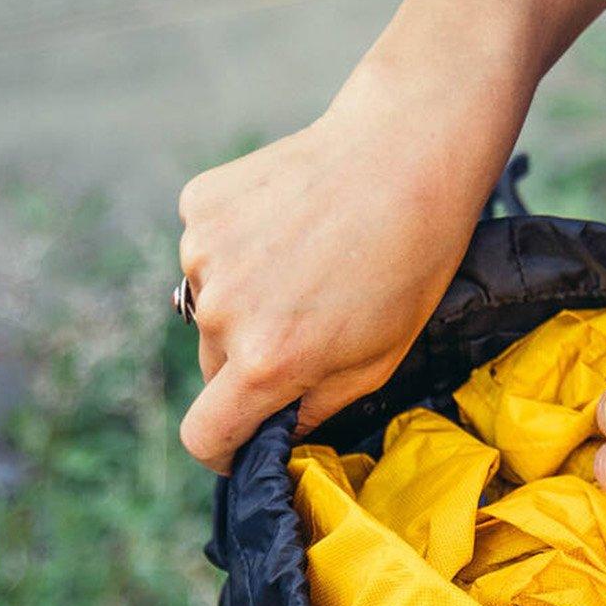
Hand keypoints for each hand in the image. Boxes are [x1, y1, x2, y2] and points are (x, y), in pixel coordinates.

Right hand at [173, 62, 519, 471]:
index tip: (238, 445)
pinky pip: (208, 250)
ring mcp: (202, 252)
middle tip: (310, 327)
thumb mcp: (376, 363)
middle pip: (213, 366)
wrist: (404, 155)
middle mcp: (220, 311)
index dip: (220, 450)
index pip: (203, 434)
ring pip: (210, 305)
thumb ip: (313, 409)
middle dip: (249, 363)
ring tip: (307, 266)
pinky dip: (237, 249)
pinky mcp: (198, 205)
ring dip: (245, 300)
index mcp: (266, 361)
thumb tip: (274, 435)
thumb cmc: (407, 267)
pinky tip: (288, 226)